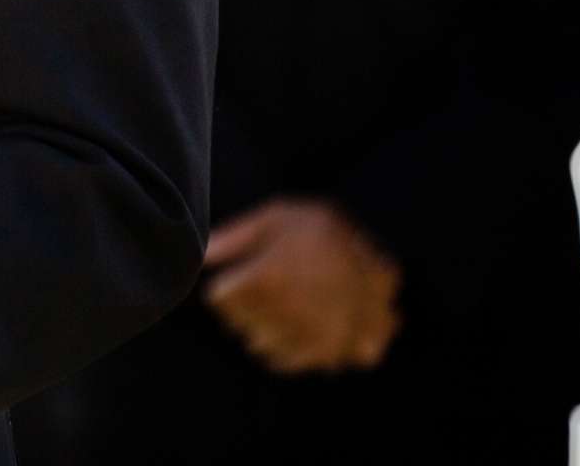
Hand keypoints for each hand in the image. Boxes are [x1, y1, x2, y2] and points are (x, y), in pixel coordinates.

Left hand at [203, 197, 400, 373]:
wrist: (382, 246)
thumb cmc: (318, 226)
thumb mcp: (273, 218)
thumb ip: (232, 238)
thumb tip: (198, 257)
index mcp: (269, 278)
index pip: (220, 299)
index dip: (226, 285)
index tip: (240, 274)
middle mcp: (289, 314)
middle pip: (237, 324)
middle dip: (243, 307)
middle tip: (265, 286)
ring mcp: (313, 338)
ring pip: (260, 345)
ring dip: (262, 328)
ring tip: (284, 303)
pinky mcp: (334, 353)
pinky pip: (289, 362)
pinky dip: (285, 348)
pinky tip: (297, 325)